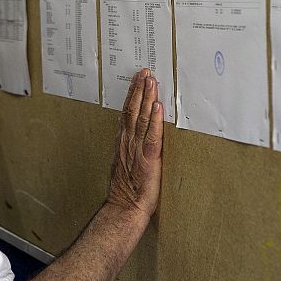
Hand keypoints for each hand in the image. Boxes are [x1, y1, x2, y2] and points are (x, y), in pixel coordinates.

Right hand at [108, 69, 163, 218]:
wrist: (126, 208)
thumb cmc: (127, 190)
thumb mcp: (124, 163)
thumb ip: (129, 148)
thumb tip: (135, 135)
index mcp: (123, 143)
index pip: (126, 113)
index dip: (132, 95)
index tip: (136, 80)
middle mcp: (128, 143)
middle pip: (133, 111)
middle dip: (139, 90)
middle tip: (145, 72)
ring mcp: (138, 150)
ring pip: (142, 119)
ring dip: (147, 98)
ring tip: (151, 81)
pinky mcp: (149, 160)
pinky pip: (152, 137)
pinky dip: (156, 121)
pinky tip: (158, 107)